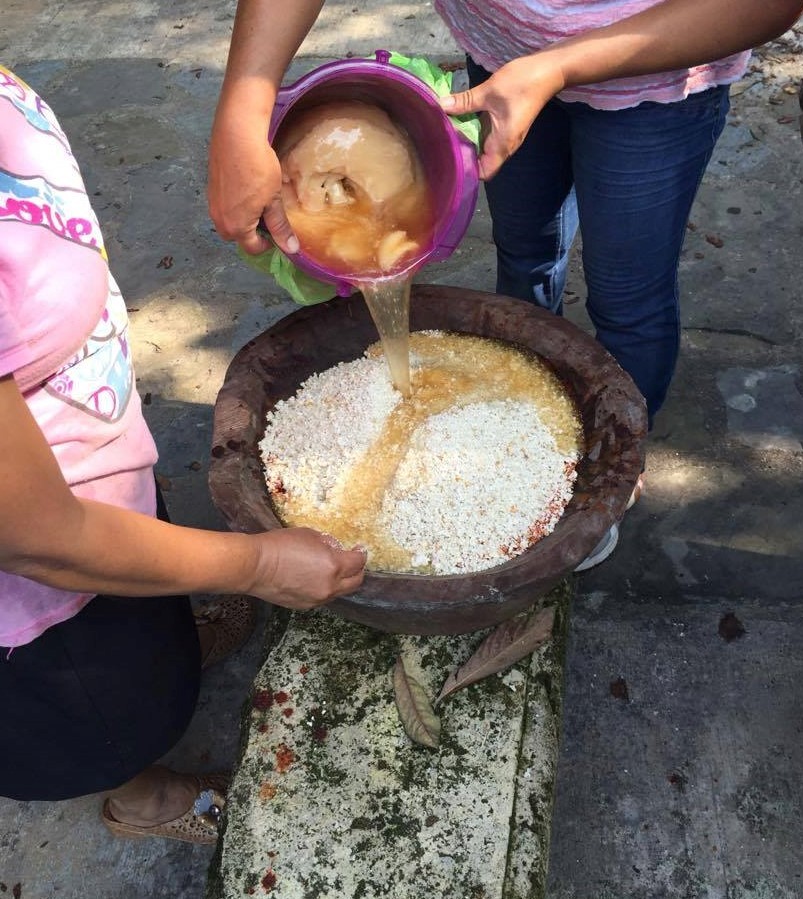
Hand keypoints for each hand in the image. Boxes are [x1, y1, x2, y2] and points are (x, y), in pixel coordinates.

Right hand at [207, 103, 299, 256]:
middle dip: (252, 233)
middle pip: (237, 237)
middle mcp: (220, 219)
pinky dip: (235, 206)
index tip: (278, 234)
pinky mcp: (211, 188)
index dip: (268, 244)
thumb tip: (291, 249)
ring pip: (229, 222)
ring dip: (243, 219)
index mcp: (237, 227)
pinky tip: (246, 190)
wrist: (236, 134)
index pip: (252, 248)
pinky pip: (223, 207)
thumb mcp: (273, 201)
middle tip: (268, 217)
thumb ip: (280, 227)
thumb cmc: (257, 168)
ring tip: (258, 202)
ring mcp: (213, 204)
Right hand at [248, 527, 366, 609]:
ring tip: (333, 570)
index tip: (359, 549)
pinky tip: (316, 579)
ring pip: (340, 592)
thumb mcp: (309, 535)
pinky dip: (325, 589)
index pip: (358, 563)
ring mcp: (318, 599)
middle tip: (353, 562)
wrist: (255, 566)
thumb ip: (327, 544)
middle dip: (358, 571)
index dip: (361, 554)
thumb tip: (335, 548)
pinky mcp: (306, 606)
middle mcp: (330, 586)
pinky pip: (323, 598)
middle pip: (356, 582)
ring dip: (342, 582)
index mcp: (334, 566)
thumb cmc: (280, 546)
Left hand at [439, 55, 564, 179]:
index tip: (450, 161)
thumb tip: (441, 106)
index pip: (485, 172)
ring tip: (447, 134)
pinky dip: (475, 132)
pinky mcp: (506, 125)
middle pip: (482, 162)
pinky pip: (487, 136)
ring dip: (468, 143)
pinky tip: (461, 121)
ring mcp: (506, 136)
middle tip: (442, 145)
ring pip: (484, 148)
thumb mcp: (489, 91)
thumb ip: (465, 101)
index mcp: (503, 143)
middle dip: (463, 156)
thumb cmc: (523, 83)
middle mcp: (505, 145)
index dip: (468, 171)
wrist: (549, 70)